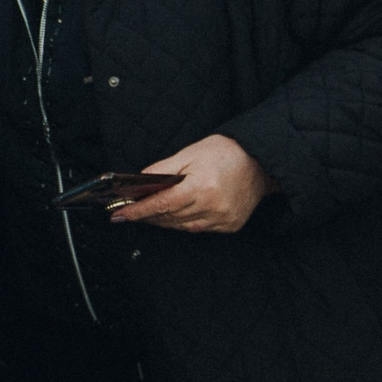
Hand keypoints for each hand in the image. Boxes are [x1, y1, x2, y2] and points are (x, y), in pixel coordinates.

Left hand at [114, 134, 271, 233]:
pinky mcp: (230, 225)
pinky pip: (199, 228)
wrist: (260, 160)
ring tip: (149, 214)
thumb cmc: (225, 152)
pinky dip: (185, 223)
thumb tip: (140, 181)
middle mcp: (212, 207)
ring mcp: (223, 219)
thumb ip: (163, 169)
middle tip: (130, 213)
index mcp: (201, 188)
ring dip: (164, 221)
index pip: (162, 204)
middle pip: (170, 218)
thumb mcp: (189, 153)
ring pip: (183, 226)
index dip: (139, 211)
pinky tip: (176, 215)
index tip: (121, 214)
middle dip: (148, 216)